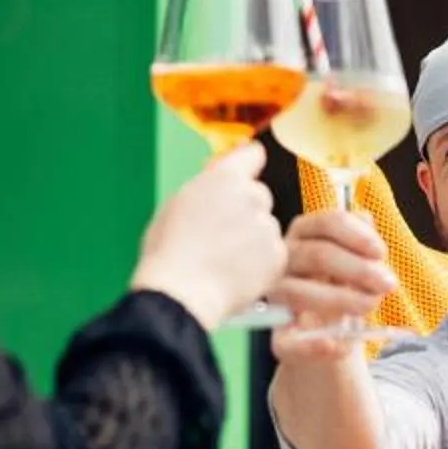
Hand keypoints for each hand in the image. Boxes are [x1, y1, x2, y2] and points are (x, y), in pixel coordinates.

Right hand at [130, 142, 282, 328]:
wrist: (181, 294)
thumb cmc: (169, 252)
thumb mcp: (175, 204)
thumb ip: (203, 188)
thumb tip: (214, 184)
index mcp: (224, 178)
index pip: (252, 154)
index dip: (247, 164)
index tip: (244, 172)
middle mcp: (252, 196)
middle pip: (258, 196)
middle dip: (246, 211)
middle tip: (222, 234)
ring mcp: (267, 227)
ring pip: (265, 228)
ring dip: (253, 240)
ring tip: (223, 261)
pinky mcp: (278, 256)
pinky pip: (274, 255)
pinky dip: (261, 265)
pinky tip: (235, 275)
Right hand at [267, 207, 395, 361]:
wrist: (330, 334)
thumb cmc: (342, 288)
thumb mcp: (356, 262)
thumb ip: (361, 240)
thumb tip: (365, 218)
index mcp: (305, 234)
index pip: (326, 222)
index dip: (356, 235)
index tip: (381, 252)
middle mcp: (284, 260)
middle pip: (317, 255)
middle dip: (358, 269)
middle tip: (387, 284)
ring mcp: (277, 298)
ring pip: (298, 293)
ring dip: (340, 299)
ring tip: (370, 306)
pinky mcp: (278, 335)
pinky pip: (288, 340)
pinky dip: (312, 344)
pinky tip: (337, 345)